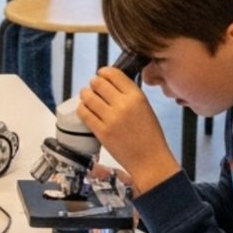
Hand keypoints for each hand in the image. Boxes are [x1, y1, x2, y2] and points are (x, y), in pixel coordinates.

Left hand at [76, 67, 179, 194]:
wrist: (150, 160)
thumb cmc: (149, 135)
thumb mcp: (145, 107)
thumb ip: (129, 94)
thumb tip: (110, 83)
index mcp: (137, 96)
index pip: (113, 74)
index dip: (104, 72)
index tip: (101, 75)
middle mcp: (123, 104)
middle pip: (98, 83)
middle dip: (93, 84)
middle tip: (94, 88)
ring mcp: (111, 118)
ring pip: (88, 96)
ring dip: (85, 94)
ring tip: (87, 97)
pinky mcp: (102, 131)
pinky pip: (84, 113)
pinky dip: (82, 108)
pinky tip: (85, 109)